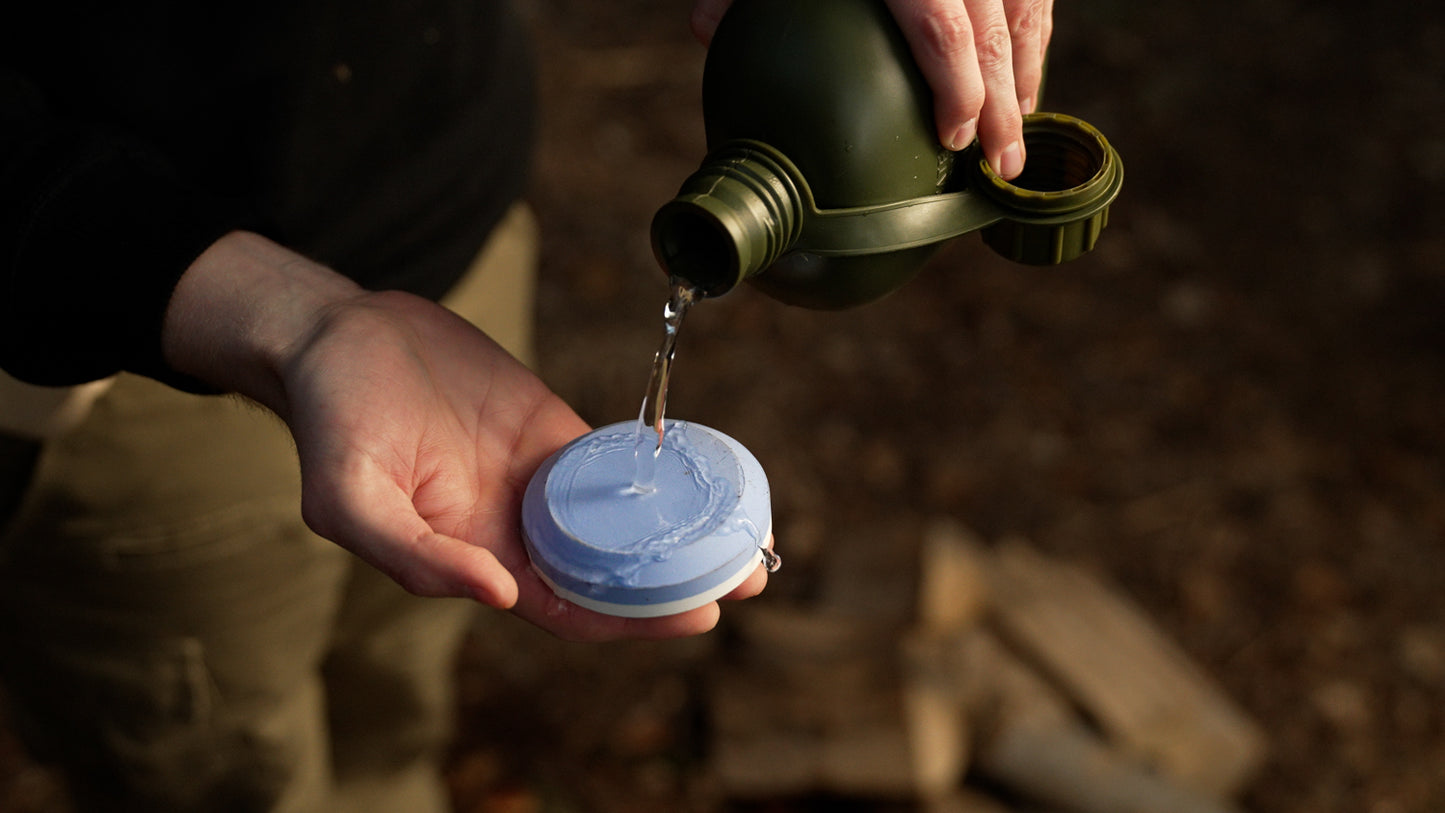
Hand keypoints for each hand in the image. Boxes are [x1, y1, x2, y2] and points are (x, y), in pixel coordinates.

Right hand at [162, 231, 768, 640]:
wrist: (341, 333)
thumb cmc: (332, 419)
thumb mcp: (346, 497)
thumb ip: (414, 556)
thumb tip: (499, 595)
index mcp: (472, 560)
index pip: (566, 610)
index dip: (630, 620)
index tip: (696, 616)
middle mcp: (513, 530)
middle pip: (610, 574)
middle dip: (677, 581)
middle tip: (748, 573)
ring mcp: (538, 481)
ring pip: (622, 521)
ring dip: (679, 530)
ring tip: (745, 530)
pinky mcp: (551, 432)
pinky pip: (614, 462)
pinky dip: (658, 472)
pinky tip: (704, 475)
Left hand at [690, 0, 1050, 179]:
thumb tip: (706, 30)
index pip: (944, 30)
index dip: (958, 91)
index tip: (957, 138)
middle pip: (993, 29)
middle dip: (1004, 102)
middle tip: (1004, 166)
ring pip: (1023, 5)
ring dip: (1025, 67)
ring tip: (1018, 125)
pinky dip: (1031, 25)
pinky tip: (1023, 63)